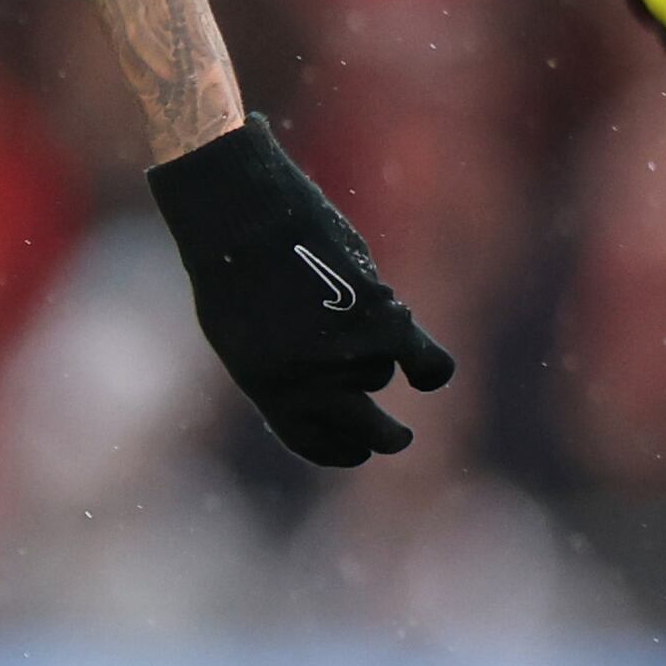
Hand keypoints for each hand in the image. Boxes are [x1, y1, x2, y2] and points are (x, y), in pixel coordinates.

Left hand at [146, 121, 455, 465]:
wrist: (243, 214)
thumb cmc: (233, 264)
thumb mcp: (241, 333)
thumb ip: (280, 372)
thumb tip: (324, 395)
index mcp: (267, 390)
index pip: (311, 441)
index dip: (338, 450)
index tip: (356, 451)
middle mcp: (309, 381)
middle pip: (366, 429)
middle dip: (386, 437)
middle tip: (398, 437)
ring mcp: (346, 352)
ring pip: (380, 371)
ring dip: (372, 350)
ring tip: (339, 303)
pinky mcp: (380, 321)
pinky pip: (424, 361)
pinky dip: (432, 369)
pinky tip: (428, 370)